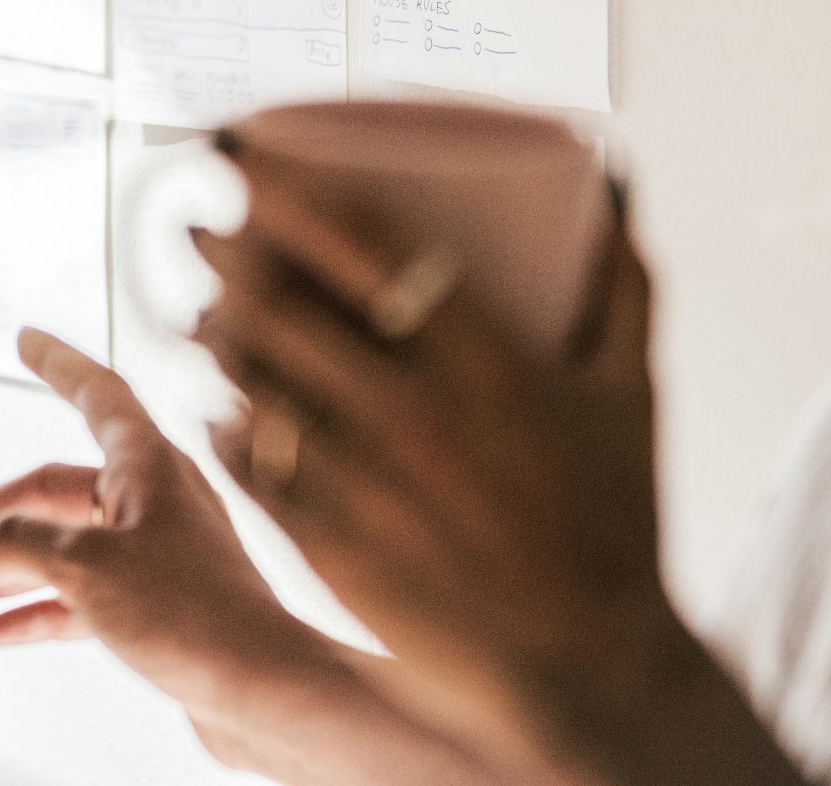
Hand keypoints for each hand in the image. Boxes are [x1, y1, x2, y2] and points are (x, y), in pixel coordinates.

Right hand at [0, 331, 498, 785]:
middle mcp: (151, 502)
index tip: (25, 337)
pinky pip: (77, 599)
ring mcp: (153, 557)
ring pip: (54, 553)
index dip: (56, 362)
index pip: (94, 393)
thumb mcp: (88, 571)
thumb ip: (21, 549)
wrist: (266, 696)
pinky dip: (32, 612)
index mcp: (148, 466)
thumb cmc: (198, 617)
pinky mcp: (155, 610)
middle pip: (45, 496)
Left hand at [191, 171, 791, 785]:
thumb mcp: (634, 395)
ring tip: (198, 311)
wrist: (595, 671)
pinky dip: (226, 423)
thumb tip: (612, 183)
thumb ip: (623, 282)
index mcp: (482, 359)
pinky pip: (251, 462)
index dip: (285, 192)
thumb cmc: (617, 525)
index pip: (358, 243)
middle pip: (280, 303)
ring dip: (212, 333)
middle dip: (223, 253)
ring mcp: (361, 480)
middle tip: (195, 225)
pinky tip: (217, 403)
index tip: (243, 159)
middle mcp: (410, 410)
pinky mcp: (328, 544)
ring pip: (250, 379)